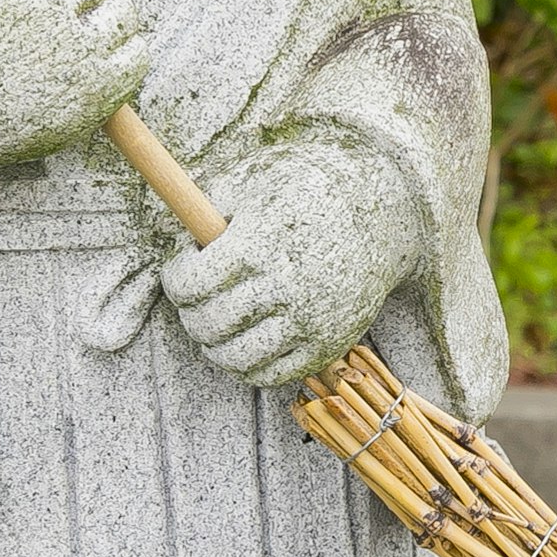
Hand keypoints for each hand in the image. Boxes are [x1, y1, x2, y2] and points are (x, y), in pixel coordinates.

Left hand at [158, 144, 423, 386]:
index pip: (191, 283)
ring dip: (212, 345)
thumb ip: (207, 205)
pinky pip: (269, 376)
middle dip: (189, 314)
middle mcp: (285, 286)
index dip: (175, 279)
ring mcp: (309, 320)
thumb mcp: (254, 181)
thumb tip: (173, 236)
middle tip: (193, 301)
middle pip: (209, 323)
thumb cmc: (306, 192)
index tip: (181, 270)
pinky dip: (245, 367)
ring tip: (212, 326)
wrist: (384, 216)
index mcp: (261, 243)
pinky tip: (240, 344)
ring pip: (235, 357)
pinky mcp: (327, 345)